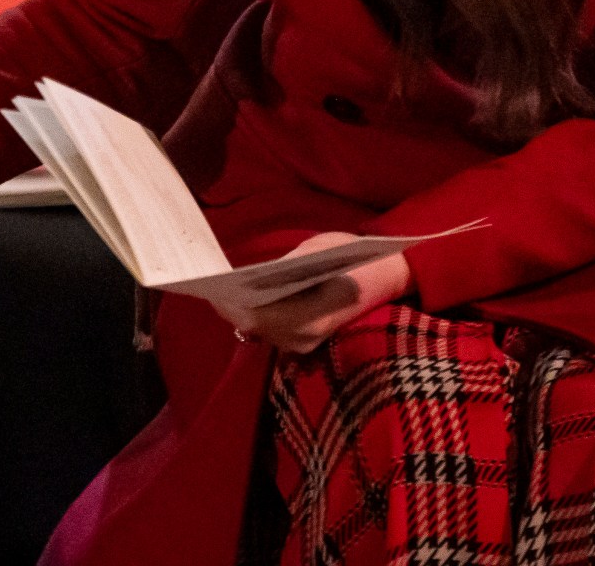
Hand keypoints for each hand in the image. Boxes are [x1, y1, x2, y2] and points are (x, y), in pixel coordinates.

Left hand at [214, 232, 414, 354]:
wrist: (387, 276)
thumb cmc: (355, 257)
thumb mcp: (318, 250)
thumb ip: (285, 266)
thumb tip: (252, 275)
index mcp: (312, 316)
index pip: (258, 316)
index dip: (232, 303)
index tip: (214, 286)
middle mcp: (305, 338)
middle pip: (253, 325)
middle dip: (230, 305)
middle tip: (208, 284)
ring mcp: (304, 344)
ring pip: (259, 330)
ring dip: (238, 310)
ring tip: (218, 288)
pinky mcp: (302, 341)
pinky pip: (269, 330)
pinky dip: (253, 314)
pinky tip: (239, 297)